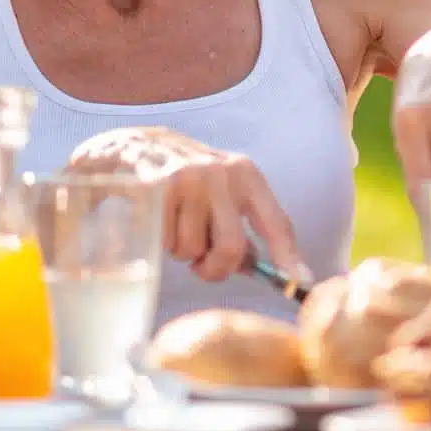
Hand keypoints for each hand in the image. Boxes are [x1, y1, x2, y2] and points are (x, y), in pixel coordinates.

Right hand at [65, 126, 306, 285]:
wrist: (129, 148)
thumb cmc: (181, 181)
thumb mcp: (218, 193)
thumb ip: (237, 225)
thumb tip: (257, 267)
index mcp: (245, 174)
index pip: (276, 222)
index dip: (288, 257)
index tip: (301, 282)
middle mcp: (221, 173)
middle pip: (232, 247)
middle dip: (215, 268)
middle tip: (201, 266)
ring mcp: (187, 179)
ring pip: (191, 250)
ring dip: (181, 252)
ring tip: (173, 226)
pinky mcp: (155, 189)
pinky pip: (165, 242)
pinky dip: (161, 242)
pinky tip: (155, 218)